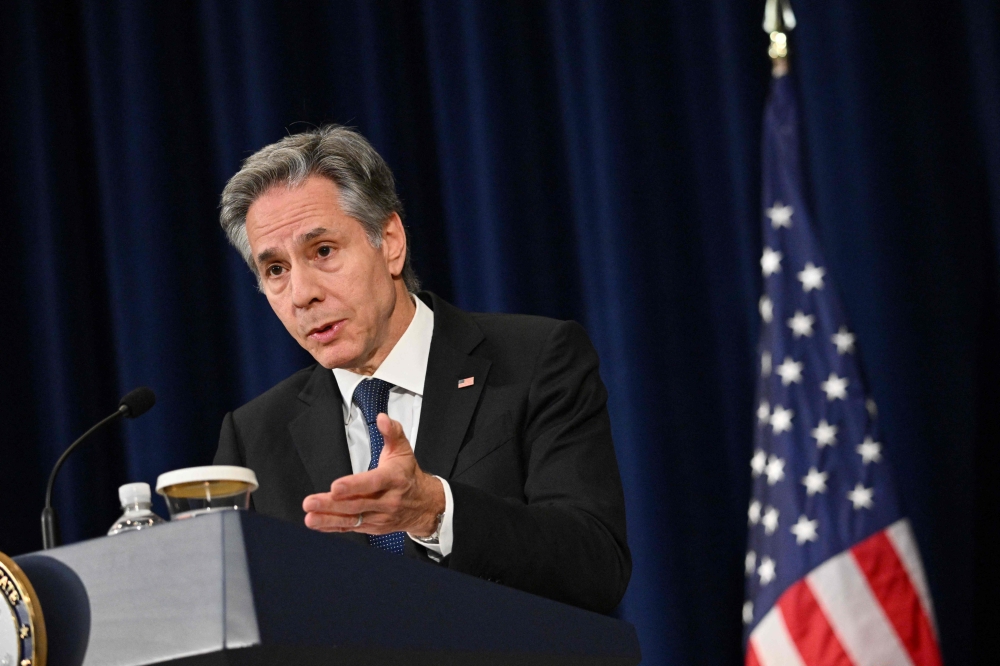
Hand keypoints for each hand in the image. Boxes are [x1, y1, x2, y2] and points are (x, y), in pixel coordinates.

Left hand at [302, 413, 444, 536]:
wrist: (425, 504)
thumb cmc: (408, 474)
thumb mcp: (403, 450)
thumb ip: (392, 432)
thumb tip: (382, 418)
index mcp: (394, 479)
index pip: (373, 483)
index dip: (354, 486)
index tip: (335, 487)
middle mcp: (387, 501)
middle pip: (357, 504)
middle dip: (331, 504)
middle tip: (310, 502)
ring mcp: (379, 516)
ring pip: (351, 519)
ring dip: (328, 519)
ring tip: (309, 517)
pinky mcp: (373, 527)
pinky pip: (351, 527)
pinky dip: (333, 527)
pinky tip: (317, 524)